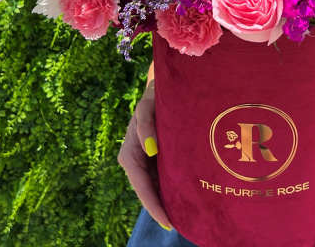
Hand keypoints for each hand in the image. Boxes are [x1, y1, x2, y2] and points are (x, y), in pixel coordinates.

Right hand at [118, 80, 173, 230]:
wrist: (160, 90)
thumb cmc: (153, 97)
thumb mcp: (146, 106)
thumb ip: (145, 125)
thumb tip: (150, 148)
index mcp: (129, 153)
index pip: (141, 186)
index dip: (153, 205)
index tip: (167, 221)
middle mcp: (136, 161)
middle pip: (148, 191)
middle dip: (161, 208)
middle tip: (178, 225)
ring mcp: (145, 161)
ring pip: (155, 187)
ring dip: (166, 201)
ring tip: (183, 218)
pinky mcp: (156, 159)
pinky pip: (162, 178)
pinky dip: (171, 188)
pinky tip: (184, 198)